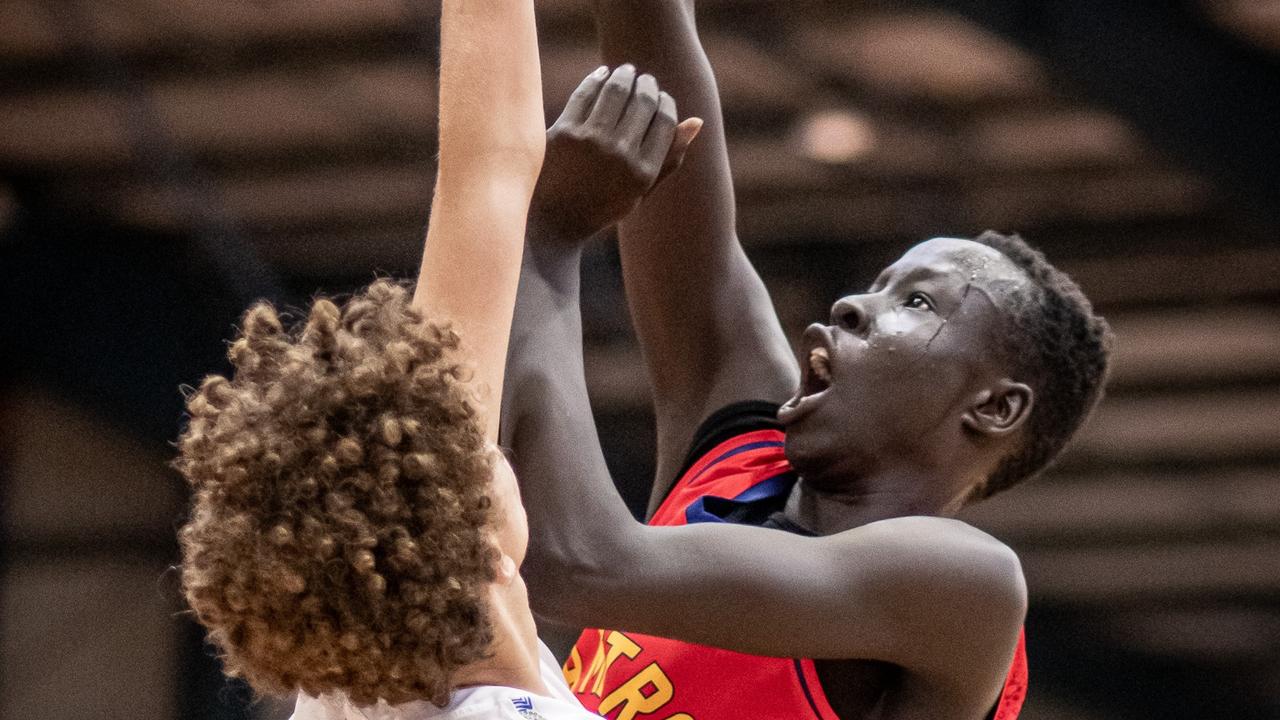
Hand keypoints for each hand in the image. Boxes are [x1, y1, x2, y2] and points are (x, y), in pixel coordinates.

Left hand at [530, 64, 701, 241]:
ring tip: (626, 72)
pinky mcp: (563, 132)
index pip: (665, 121)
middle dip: (648, 85)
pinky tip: (602, 76)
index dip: (666, 103)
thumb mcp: (640, 191)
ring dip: (625, 75)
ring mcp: (590, 142)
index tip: (661, 98)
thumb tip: (697, 121)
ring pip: (616, 90)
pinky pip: (585, 94)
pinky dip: (597, 79)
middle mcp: (620, 155)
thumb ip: (670, 158)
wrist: (552, 220)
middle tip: (645, 80)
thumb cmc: (602, 205)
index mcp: (643, 172)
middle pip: (644, 102)